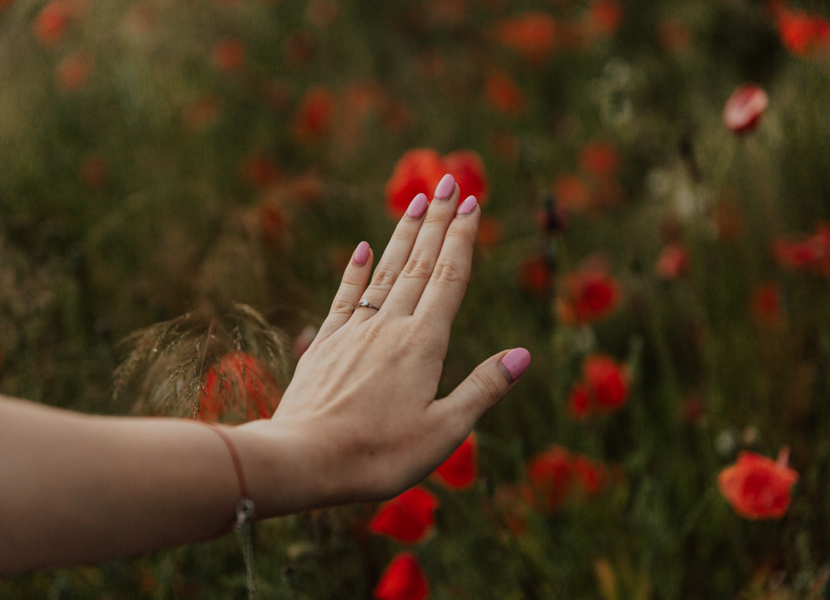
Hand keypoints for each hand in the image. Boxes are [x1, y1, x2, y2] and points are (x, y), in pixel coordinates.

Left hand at [233, 174, 529, 516]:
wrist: (305, 459)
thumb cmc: (380, 454)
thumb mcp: (444, 430)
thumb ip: (483, 388)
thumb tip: (524, 355)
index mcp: (423, 345)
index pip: (449, 279)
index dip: (462, 239)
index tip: (471, 202)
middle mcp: (390, 327)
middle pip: (420, 264)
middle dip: (437, 221)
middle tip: (449, 181)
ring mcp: (354, 332)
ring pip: (386, 273)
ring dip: (403, 235)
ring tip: (416, 200)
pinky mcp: (326, 345)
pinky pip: (345, 298)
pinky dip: (356, 271)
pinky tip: (364, 249)